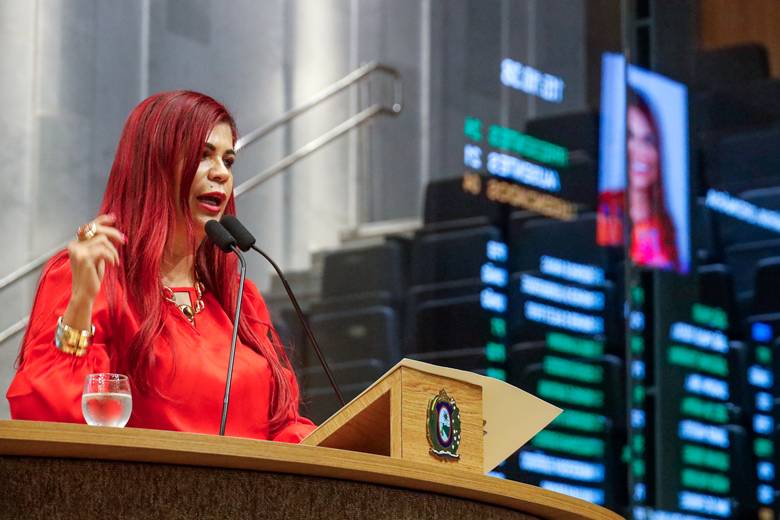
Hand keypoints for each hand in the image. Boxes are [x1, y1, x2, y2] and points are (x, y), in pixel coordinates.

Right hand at [63, 214, 125, 329]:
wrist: (85, 293)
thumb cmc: (92, 276)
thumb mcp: (96, 257)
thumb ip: (99, 244)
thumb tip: (112, 232)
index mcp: (76, 244)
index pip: (88, 227)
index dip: (101, 220)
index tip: (113, 218)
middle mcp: (74, 245)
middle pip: (96, 230)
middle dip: (113, 233)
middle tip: (123, 241)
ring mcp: (78, 251)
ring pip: (103, 240)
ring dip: (113, 251)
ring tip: (114, 261)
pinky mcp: (84, 258)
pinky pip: (104, 250)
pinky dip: (112, 256)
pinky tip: (113, 264)